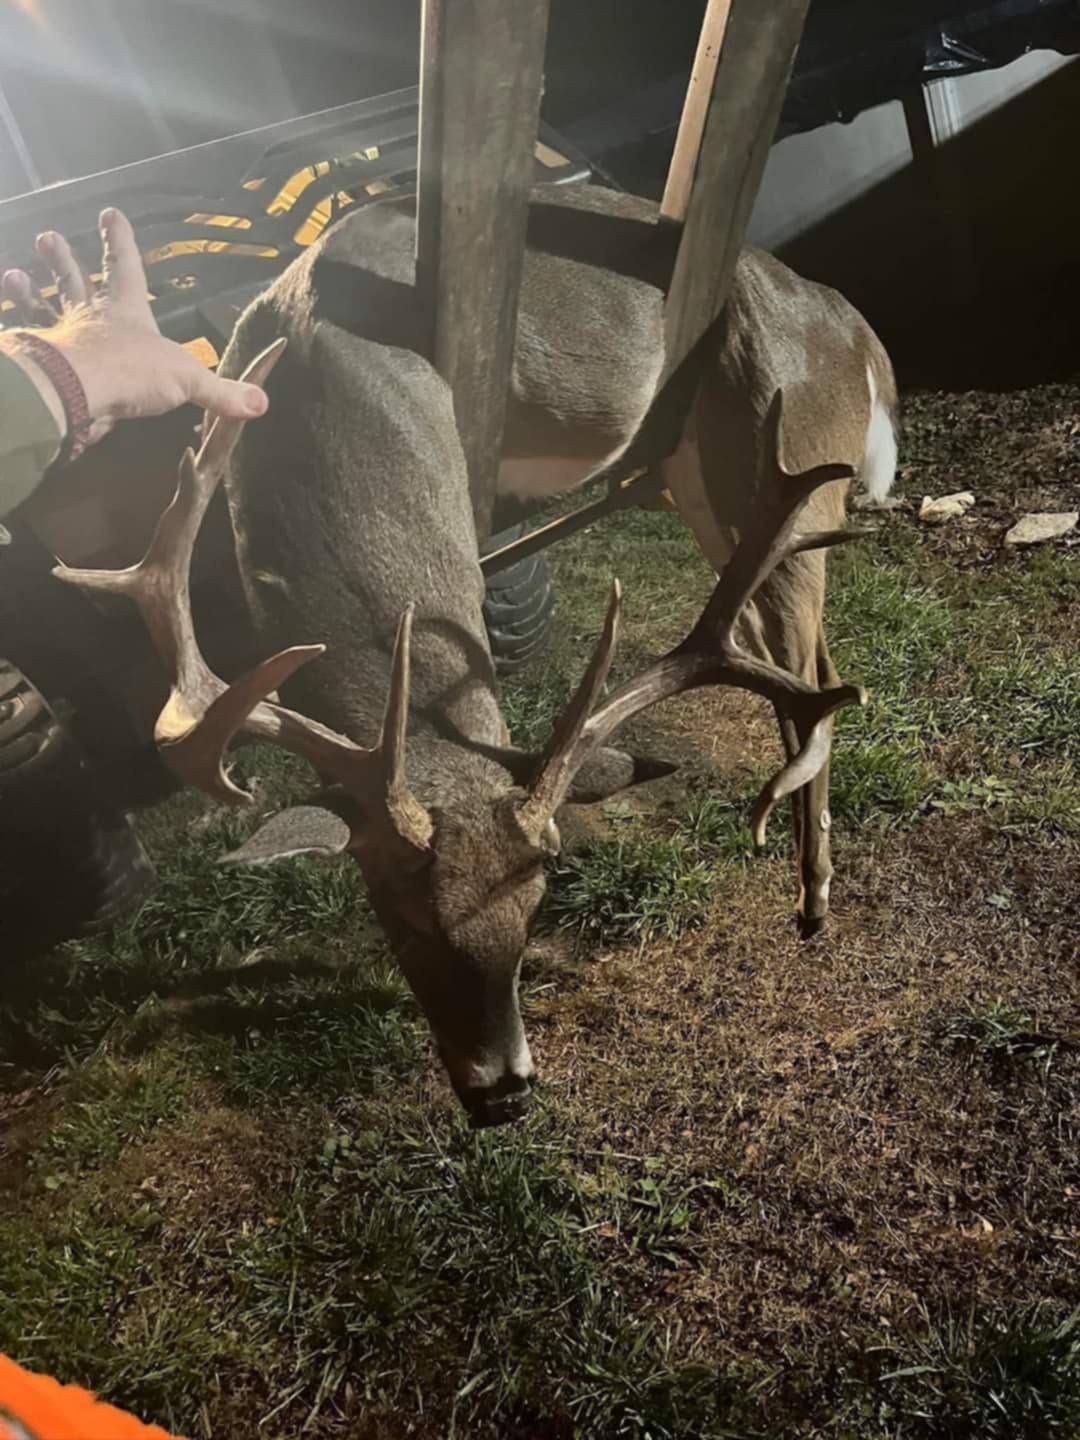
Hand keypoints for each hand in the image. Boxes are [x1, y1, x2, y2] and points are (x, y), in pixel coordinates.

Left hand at [1, 208, 266, 448]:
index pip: (125, 268)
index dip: (120, 242)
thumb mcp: (186, 380)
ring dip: (31, 292)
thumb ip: (220, 392)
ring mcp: (63, 338)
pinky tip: (9, 328)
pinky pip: (29, 343)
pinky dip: (19, 335)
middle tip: (48, 237)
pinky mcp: (45, 363)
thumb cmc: (131, 371)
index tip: (110, 212)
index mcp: (126, 312)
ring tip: (15, 274)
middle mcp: (91, 318)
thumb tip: (261, 402)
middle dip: (64, 260)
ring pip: (45, 308)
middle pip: (76, 281)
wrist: (78, 390)